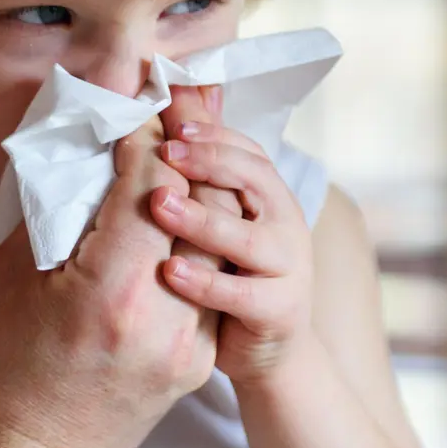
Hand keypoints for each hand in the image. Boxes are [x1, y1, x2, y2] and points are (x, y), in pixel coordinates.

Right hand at [0, 117, 219, 447]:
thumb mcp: (10, 277)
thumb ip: (60, 209)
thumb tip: (89, 151)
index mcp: (112, 292)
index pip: (150, 183)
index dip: (143, 134)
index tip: (131, 107)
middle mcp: (165, 320)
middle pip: (198, 206)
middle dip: (182, 154)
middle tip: (168, 114)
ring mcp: (189, 348)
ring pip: (214, 244)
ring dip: (198, 196)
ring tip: (178, 157)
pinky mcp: (197, 366)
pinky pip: (210, 285)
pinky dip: (199, 244)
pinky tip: (179, 220)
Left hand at [150, 116, 316, 383]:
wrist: (275, 351)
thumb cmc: (236, 275)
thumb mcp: (223, 219)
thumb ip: (208, 172)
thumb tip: (186, 96)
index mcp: (270, 196)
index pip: (247, 151)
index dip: (211, 134)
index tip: (170, 121)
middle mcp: (285, 223)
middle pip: (253, 180)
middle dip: (208, 162)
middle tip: (164, 152)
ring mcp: (287, 266)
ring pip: (245, 237)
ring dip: (201, 218)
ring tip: (158, 204)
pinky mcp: (278, 309)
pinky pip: (239, 293)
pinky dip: (204, 281)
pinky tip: (169, 271)